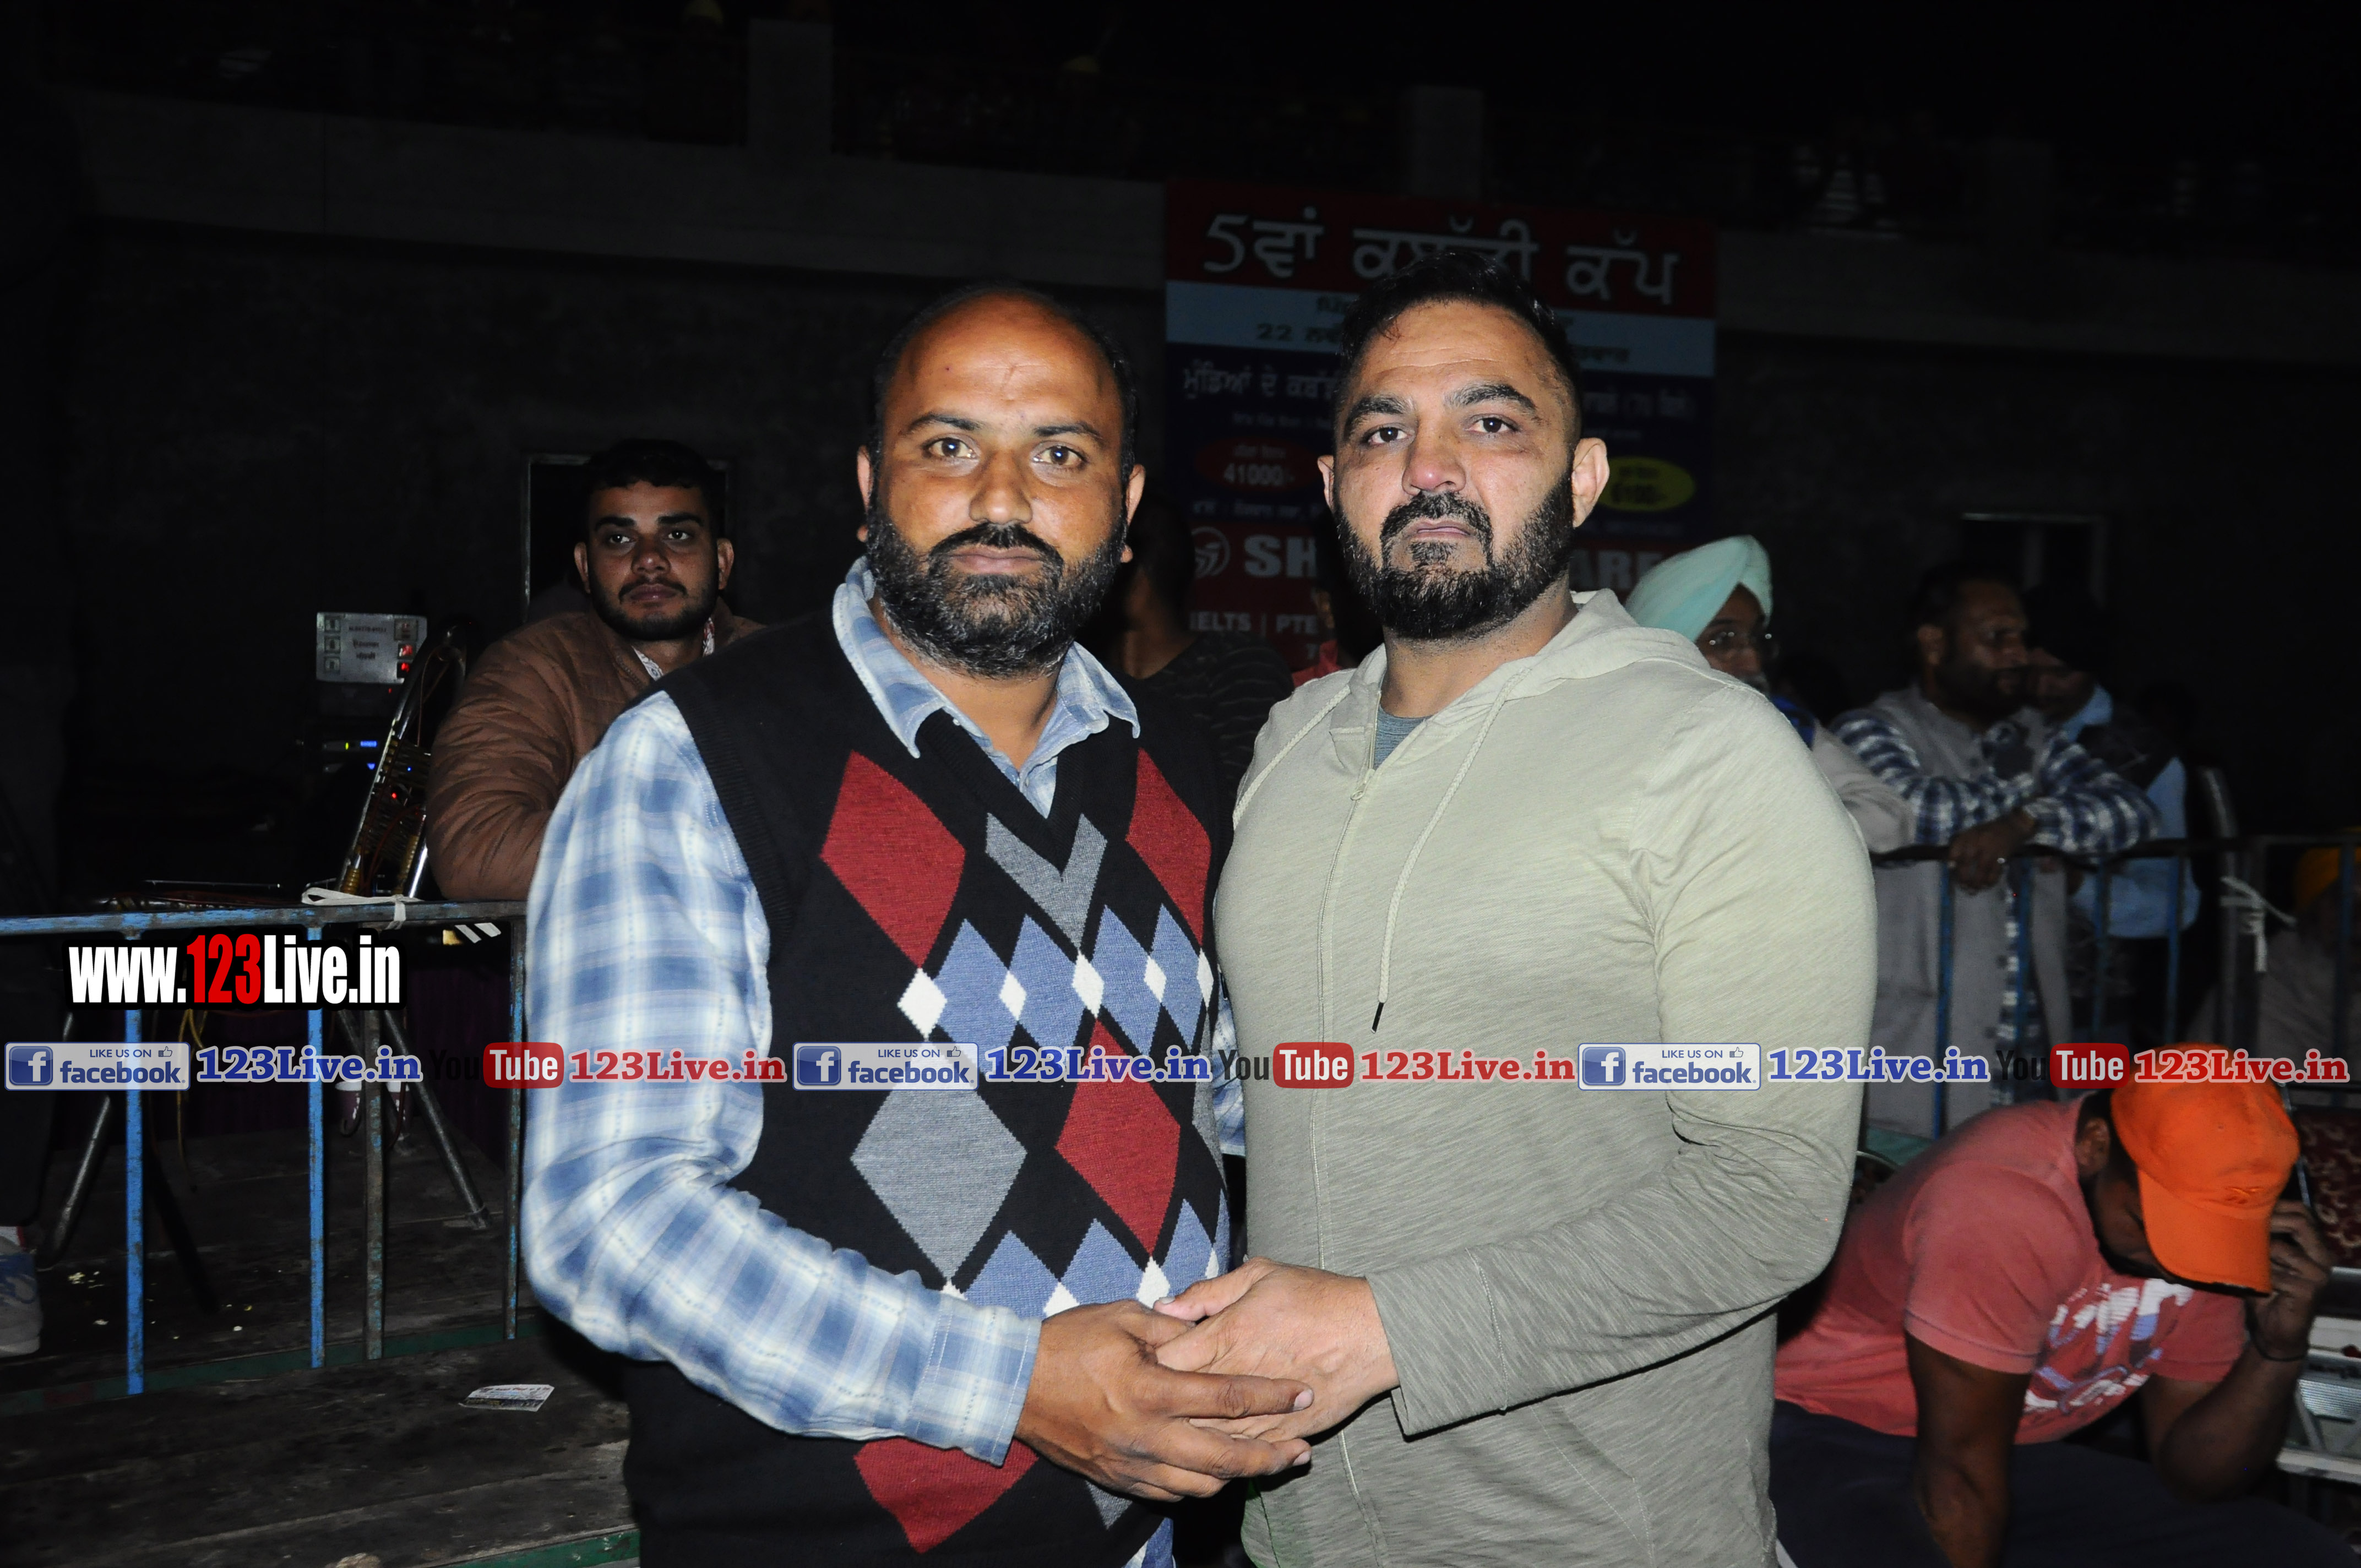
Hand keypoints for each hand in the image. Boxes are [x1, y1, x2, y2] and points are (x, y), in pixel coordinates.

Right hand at [1013, 1300, 1312, 1501]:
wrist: (1014, 1386)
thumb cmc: (1068, 1343)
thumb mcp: (1122, 1317)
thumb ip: (1172, 1326)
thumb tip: (1208, 1327)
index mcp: (1152, 1390)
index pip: (1227, 1397)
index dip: (1271, 1396)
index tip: (1302, 1393)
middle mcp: (1147, 1435)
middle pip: (1225, 1459)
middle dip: (1270, 1458)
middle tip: (1301, 1451)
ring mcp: (1133, 1463)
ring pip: (1201, 1485)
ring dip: (1237, 1476)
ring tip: (1263, 1462)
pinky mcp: (1118, 1478)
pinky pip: (1170, 1493)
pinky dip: (1198, 1484)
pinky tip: (1212, 1470)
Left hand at [1151, 1258, 1397, 1442]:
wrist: (1374, 1332)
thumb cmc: (1316, 1296)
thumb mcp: (1260, 1275)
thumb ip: (1208, 1292)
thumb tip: (1164, 1306)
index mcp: (1229, 1334)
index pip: (1168, 1360)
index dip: (1148, 1364)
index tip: (1138, 1364)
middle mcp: (1241, 1376)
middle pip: (1181, 1405)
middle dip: (1158, 1407)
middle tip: (1144, 1405)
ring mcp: (1264, 1409)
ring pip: (1210, 1436)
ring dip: (1186, 1437)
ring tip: (1167, 1433)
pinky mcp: (1287, 1430)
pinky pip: (1247, 1451)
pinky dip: (1226, 1454)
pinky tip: (1209, 1452)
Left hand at [1948, 810, 2036, 892]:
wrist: (2013, 826)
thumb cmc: (1989, 831)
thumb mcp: (1972, 833)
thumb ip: (1961, 846)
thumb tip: (1951, 866)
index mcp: (1969, 835)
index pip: (1955, 851)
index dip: (1951, 863)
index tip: (1951, 871)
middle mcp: (1978, 841)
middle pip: (1966, 863)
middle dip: (1963, 877)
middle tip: (1963, 886)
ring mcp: (1991, 849)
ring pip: (1981, 870)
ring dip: (1976, 883)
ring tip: (1973, 890)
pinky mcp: (2003, 856)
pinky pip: (1995, 872)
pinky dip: (1990, 881)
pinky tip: (1986, 886)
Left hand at [2249, 1199, 2332, 1358]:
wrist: (2275, 1328)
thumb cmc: (2268, 1289)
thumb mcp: (2266, 1257)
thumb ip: (2264, 1235)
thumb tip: (2244, 1208)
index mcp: (2315, 1246)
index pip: (2303, 1213)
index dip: (2278, 1205)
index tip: (2251, 1205)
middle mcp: (2323, 1257)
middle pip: (2300, 1223)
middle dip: (2269, 1221)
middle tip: (2244, 1226)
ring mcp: (2318, 1274)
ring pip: (2281, 1248)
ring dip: (2259, 1254)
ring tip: (2250, 1265)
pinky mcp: (2308, 1290)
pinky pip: (2275, 1273)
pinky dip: (2260, 1277)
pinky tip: (2259, 1285)